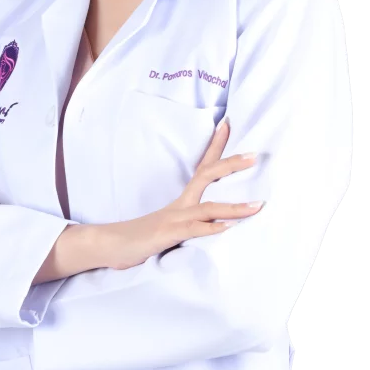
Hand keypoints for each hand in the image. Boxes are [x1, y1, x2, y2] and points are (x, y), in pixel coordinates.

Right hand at [101, 120, 262, 270]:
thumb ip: (191, 221)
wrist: (111, 244)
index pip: (203, 167)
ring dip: (234, 207)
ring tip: (257, 205)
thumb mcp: (171, 226)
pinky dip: (212, 227)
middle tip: (255, 155)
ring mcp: (174, 218)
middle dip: (231, 164)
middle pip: (207, 175)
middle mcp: (181, 204)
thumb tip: (212, 220)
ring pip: (208, 207)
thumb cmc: (142, 237)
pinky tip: (229, 228)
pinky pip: (194, 230)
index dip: (216, 146)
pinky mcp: (169, 235)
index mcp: (183, 200)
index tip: (227, 124)